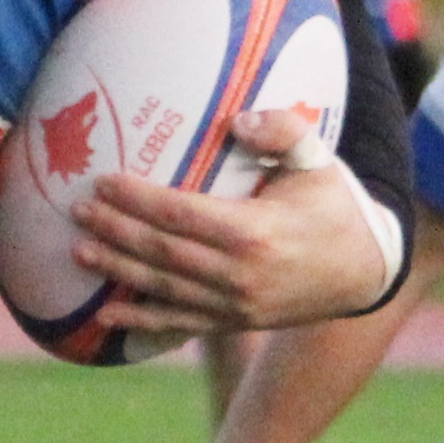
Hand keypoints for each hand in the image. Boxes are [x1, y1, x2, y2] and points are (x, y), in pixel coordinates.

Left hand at [70, 108, 392, 344]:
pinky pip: (180, 322)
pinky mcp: (235, 323)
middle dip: (115, 231)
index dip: (137, 199)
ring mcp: (236, 305)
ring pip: (164, 287)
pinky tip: (107, 316)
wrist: (365, 271)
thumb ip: (282, 130)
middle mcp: (240, 274)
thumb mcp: (318, 159)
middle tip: (77, 211)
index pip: (180, 212)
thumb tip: (237, 119)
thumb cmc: (334, 204)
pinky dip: (141, 321)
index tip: (103, 181)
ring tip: (79, 251)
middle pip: (162, 251)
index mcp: (255, 231)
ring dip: (118, 270)